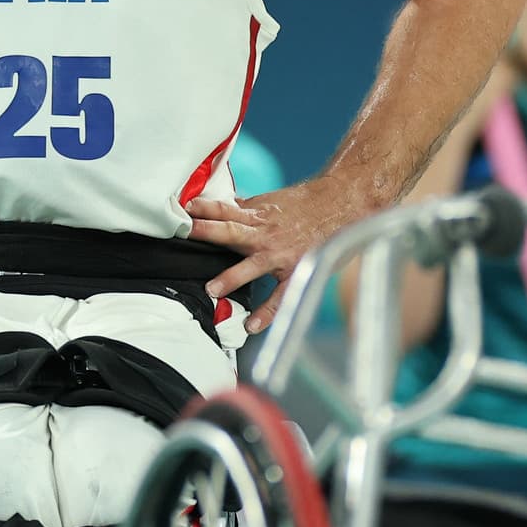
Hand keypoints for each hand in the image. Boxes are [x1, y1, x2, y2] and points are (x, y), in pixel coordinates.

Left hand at [190, 177, 352, 333]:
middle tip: (184, 236)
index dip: (203, 208)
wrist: (343, 202)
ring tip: (211, 290)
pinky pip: (279, 296)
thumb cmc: (308, 203)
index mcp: (257, 214)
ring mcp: (280, 254)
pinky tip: (251, 326)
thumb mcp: (273, 201)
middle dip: (207, 233)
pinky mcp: (296, 272)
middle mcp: (265, 234)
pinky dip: (266, 312)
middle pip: (230, 232)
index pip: (224, 209)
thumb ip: (247, 209)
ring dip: (230, 277)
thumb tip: (223, 207)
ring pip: (251, 266)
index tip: (183, 209)